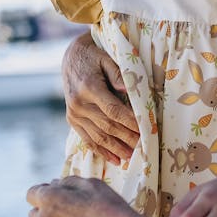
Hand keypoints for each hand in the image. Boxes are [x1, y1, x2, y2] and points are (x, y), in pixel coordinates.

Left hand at [27, 177, 133, 216]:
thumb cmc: (108, 207)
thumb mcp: (90, 183)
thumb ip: (68, 182)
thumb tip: (56, 185)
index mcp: (49, 199)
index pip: (32, 194)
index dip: (43, 192)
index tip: (54, 194)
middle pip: (33, 215)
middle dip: (45, 211)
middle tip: (66, 210)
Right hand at [63, 32, 139, 164]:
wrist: (71, 58)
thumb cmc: (94, 56)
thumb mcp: (106, 58)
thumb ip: (118, 74)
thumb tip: (129, 89)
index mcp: (89, 87)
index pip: (113, 110)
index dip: (130, 122)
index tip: (145, 130)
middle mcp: (79, 103)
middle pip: (107, 126)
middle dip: (127, 138)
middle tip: (144, 147)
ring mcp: (74, 114)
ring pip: (98, 136)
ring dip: (116, 148)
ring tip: (132, 157)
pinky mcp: (72, 120)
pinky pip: (87, 139)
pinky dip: (101, 151)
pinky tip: (114, 160)